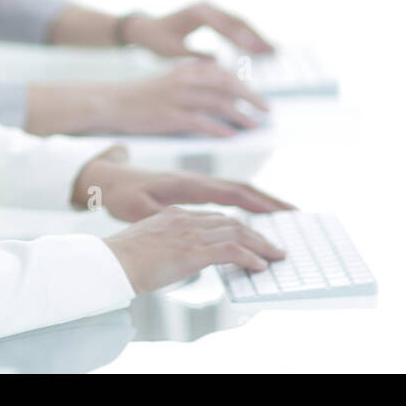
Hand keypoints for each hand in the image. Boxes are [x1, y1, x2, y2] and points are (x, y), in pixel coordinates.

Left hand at [73, 148, 294, 221]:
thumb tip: (181, 226)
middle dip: (271, 201)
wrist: (108, 179)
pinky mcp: (193, 189)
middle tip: (297, 214)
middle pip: (243, 188)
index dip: (259, 202)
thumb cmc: (122, 194)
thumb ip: (160, 218)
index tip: (282, 212)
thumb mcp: (137, 209)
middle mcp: (197, 180)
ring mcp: (196, 183)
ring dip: (261, 201)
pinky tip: (254, 214)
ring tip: (284, 215)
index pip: (233, 192)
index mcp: (189, 184)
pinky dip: (245, 202)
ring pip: (237, 190)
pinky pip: (226, 194)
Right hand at [103, 207, 287, 293]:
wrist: (110, 263)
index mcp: (173, 215)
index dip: (235, 227)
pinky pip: (231, 251)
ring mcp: (190, 233)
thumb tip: (177, 257)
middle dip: (255, 233)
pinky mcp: (193, 250)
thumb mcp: (147, 242)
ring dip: (260, 245)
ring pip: (236, 232)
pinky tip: (259, 266)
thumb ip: (166, 243)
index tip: (250, 236)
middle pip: (230, 222)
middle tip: (272, 246)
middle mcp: (185, 218)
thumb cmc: (121, 259)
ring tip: (274, 256)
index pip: (213, 217)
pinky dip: (249, 257)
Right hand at [106, 59, 269, 136]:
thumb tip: (222, 99)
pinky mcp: (168, 116)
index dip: (245, 85)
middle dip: (250, 98)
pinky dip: (218, 128)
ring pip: (218, 103)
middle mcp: (184, 80)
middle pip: (227, 85)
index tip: (258, 98)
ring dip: (240, 115)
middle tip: (266, 111)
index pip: (223, 73)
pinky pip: (200, 122)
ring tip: (254, 126)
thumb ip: (193, 85)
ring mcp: (176, 97)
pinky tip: (230, 136)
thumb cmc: (140, 98)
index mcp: (185, 70)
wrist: (110, 103)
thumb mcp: (169, 82)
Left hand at [124, 1, 275, 57]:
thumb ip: (193, 57)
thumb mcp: (172, 52)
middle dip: (256, 36)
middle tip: (272, 51)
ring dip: (256, 35)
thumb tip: (216, 64)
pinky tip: (258, 47)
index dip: (240, 37)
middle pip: (237, 20)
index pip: (223, 25)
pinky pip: (234, 23)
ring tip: (272, 50)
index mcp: (196, 13)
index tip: (254, 50)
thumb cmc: (157, 41)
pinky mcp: (213, 13)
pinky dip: (247, 34)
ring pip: (239, 21)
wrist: (147, 28)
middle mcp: (206, 6)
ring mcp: (211, 8)